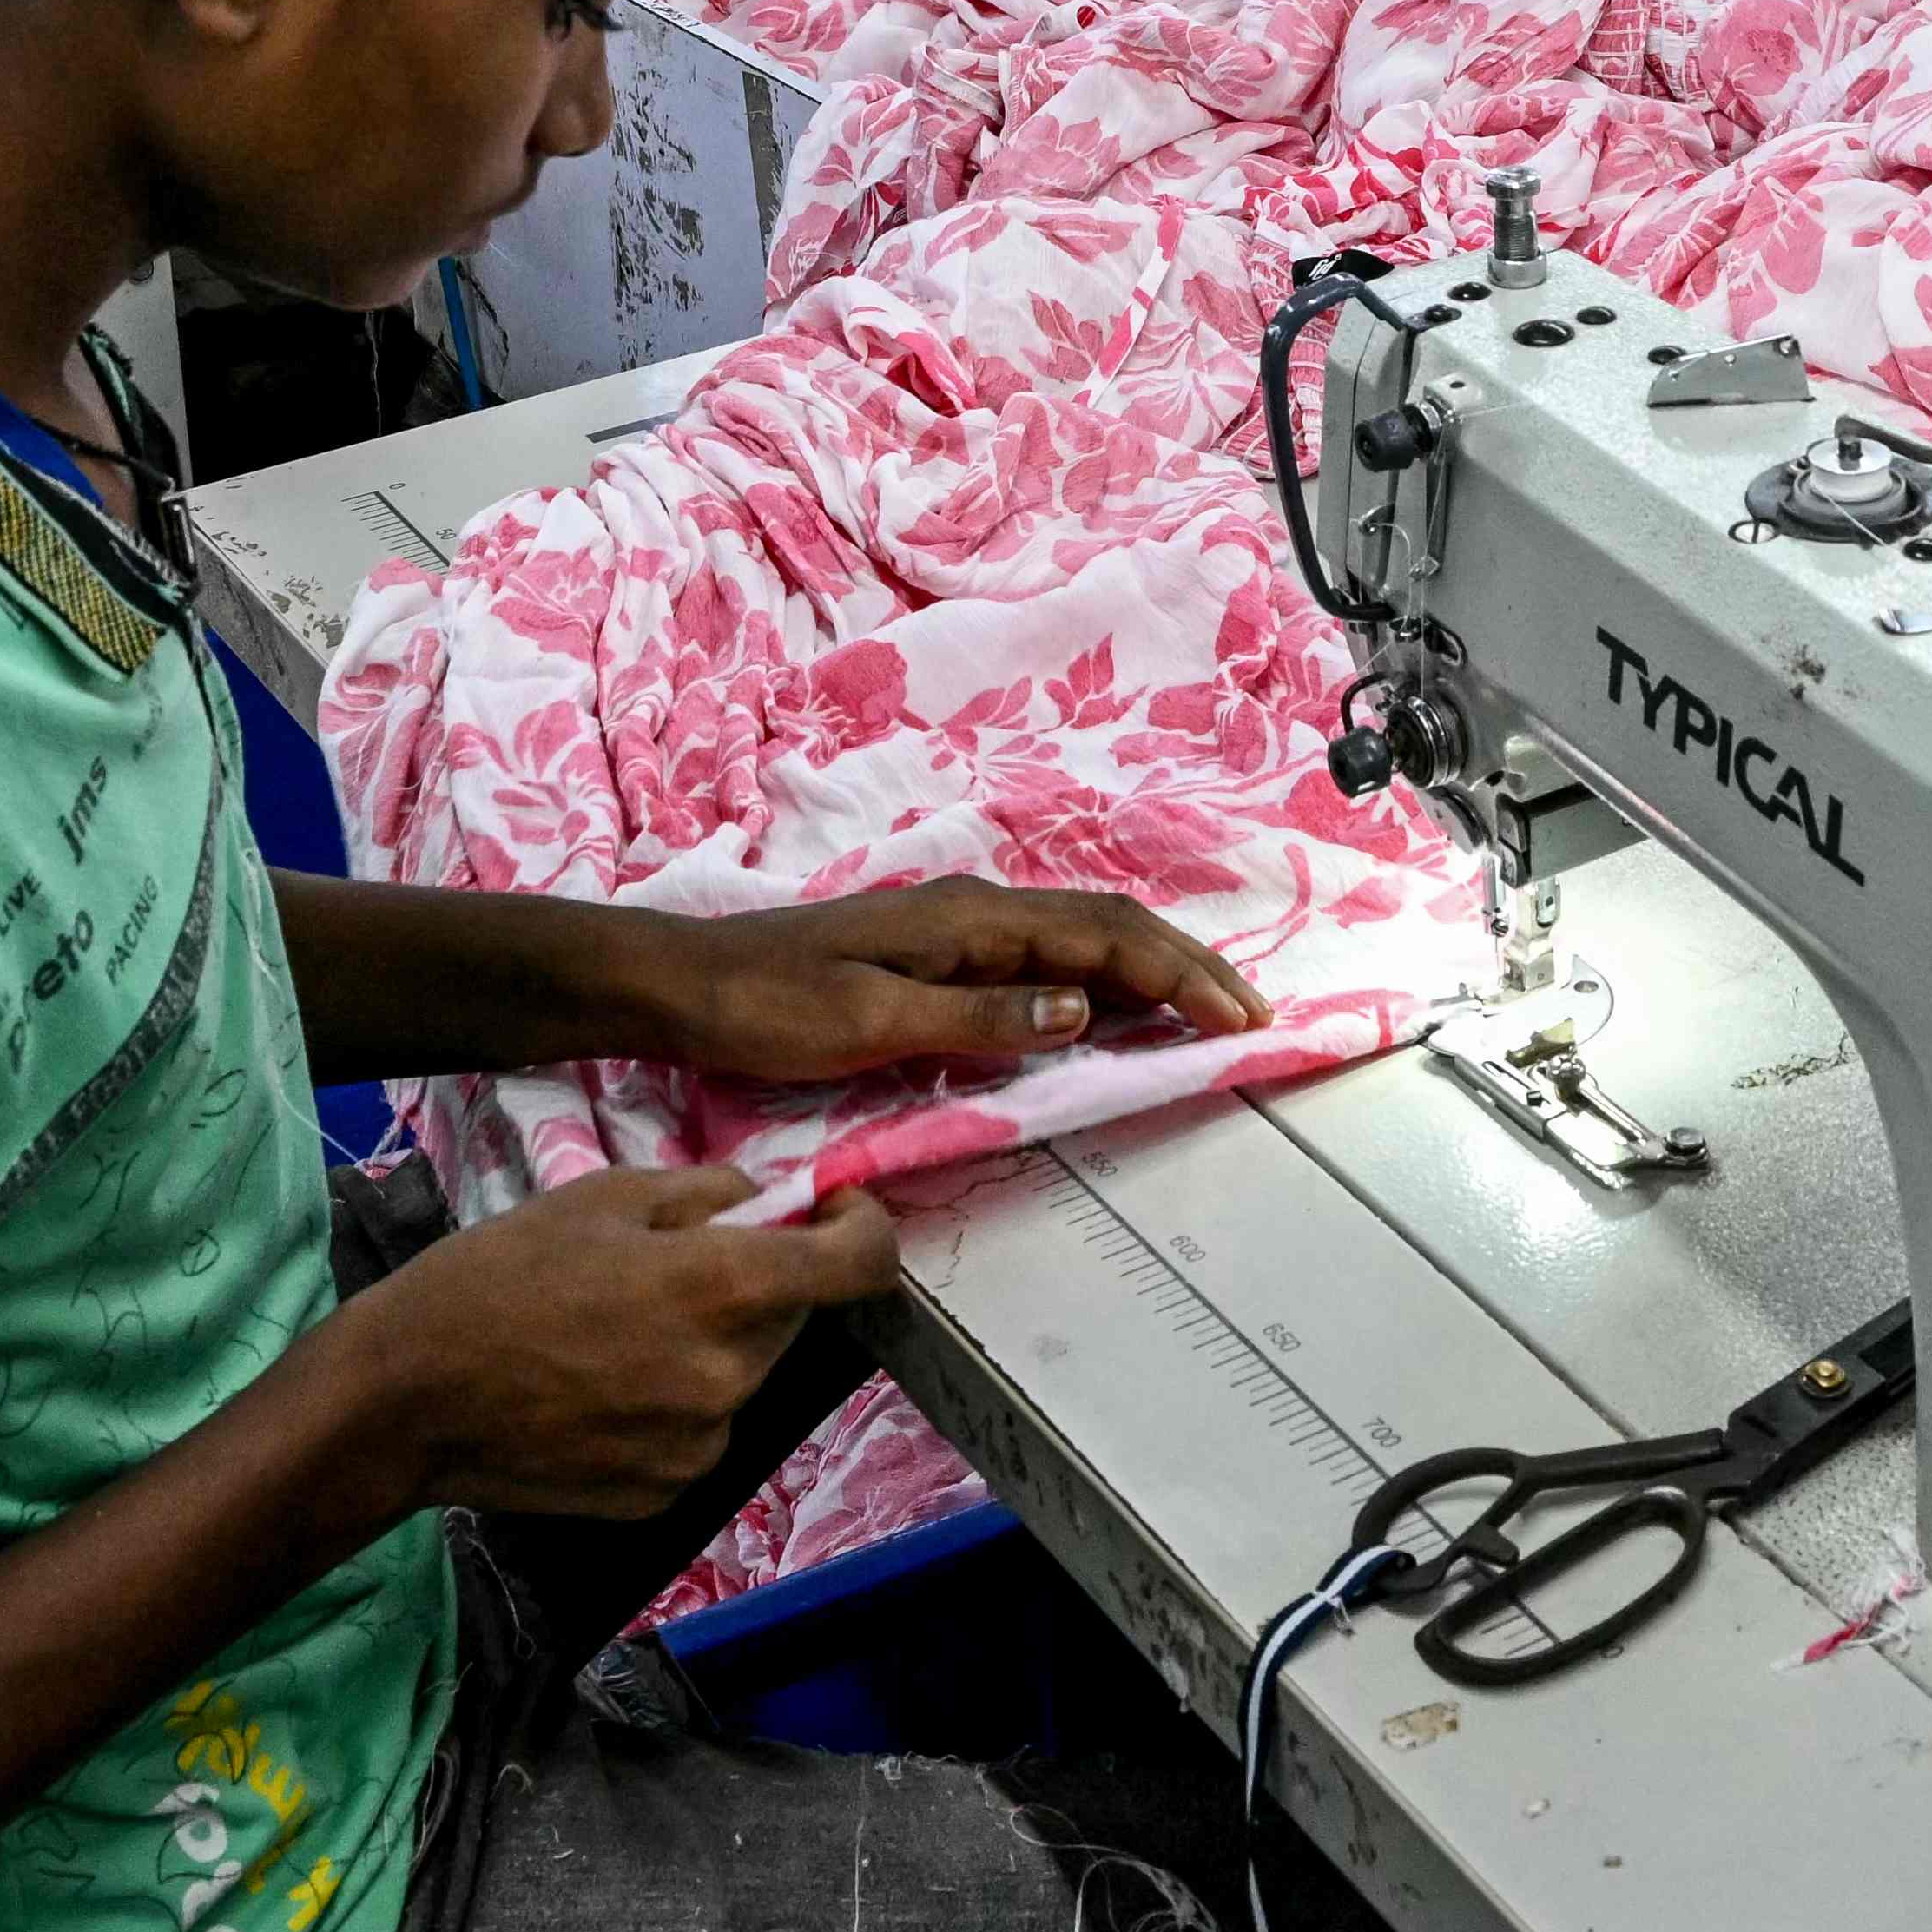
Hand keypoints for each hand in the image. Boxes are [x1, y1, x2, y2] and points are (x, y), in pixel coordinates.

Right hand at [314, 1166, 901, 1521]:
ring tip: (620, 1326)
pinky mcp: (665, 1494)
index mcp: (721, 1291)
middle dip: (761, 1281)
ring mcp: (699, 1448)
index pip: (858, 1267)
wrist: (406, 1401)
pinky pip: (700, 1429)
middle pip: (793, 1316)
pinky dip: (675, 1399)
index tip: (835, 1211)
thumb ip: (707, 1195)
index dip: (863, 1229)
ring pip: (745, 1373)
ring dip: (715, 1341)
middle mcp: (728, 1379)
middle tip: (680, 1262)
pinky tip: (601, 1384)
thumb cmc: (495, 1279)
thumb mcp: (601, 1198)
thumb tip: (769, 1201)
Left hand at [609, 880, 1266, 1086]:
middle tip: (1251, 1016)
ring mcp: (957, 932)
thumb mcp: (869, 1020)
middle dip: (1187, 967)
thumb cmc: (765, 1008)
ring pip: (1082, 939)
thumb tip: (1084, 1006)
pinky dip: (1100, 984)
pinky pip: (1045, 962)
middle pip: (1109, 925)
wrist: (681, 985)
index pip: (1103, 935)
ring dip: (1151, 972)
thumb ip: (979, 1016)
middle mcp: (975, 911)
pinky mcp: (939, 959)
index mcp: (969, 918)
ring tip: (1208, 1014)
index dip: (1179, 974)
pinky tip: (1114, 1017)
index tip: (1238, 1018)